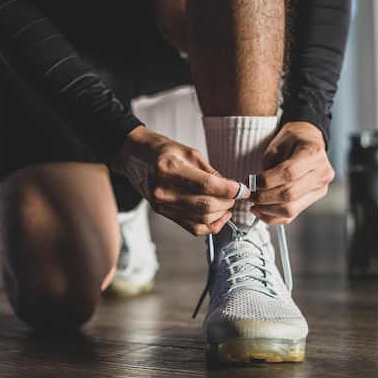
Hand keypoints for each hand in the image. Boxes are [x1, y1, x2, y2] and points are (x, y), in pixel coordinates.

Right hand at [111, 126, 248, 234]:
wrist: (133, 157)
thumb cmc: (160, 150)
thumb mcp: (187, 152)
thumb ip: (209, 172)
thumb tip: (231, 187)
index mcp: (168, 168)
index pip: (206, 185)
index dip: (229, 189)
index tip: (244, 189)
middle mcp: (163, 190)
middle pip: (205, 204)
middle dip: (228, 201)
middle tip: (237, 194)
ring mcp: (161, 204)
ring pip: (201, 218)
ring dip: (221, 213)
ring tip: (228, 203)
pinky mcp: (163, 213)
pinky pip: (192, 227)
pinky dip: (210, 225)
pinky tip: (220, 216)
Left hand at [249, 121, 334, 224]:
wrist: (309, 141)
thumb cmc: (292, 140)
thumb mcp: (277, 145)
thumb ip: (267, 167)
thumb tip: (254, 187)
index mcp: (313, 154)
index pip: (288, 174)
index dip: (266, 182)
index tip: (250, 183)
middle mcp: (321, 173)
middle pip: (289, 194)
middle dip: (263, 197)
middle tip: (248, 194)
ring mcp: (320, 188)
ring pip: (290, 208)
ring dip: (267, 209)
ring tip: (253, 203)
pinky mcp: (314, 198)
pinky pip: (292, 215)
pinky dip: (273, 217)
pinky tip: (260, 212)